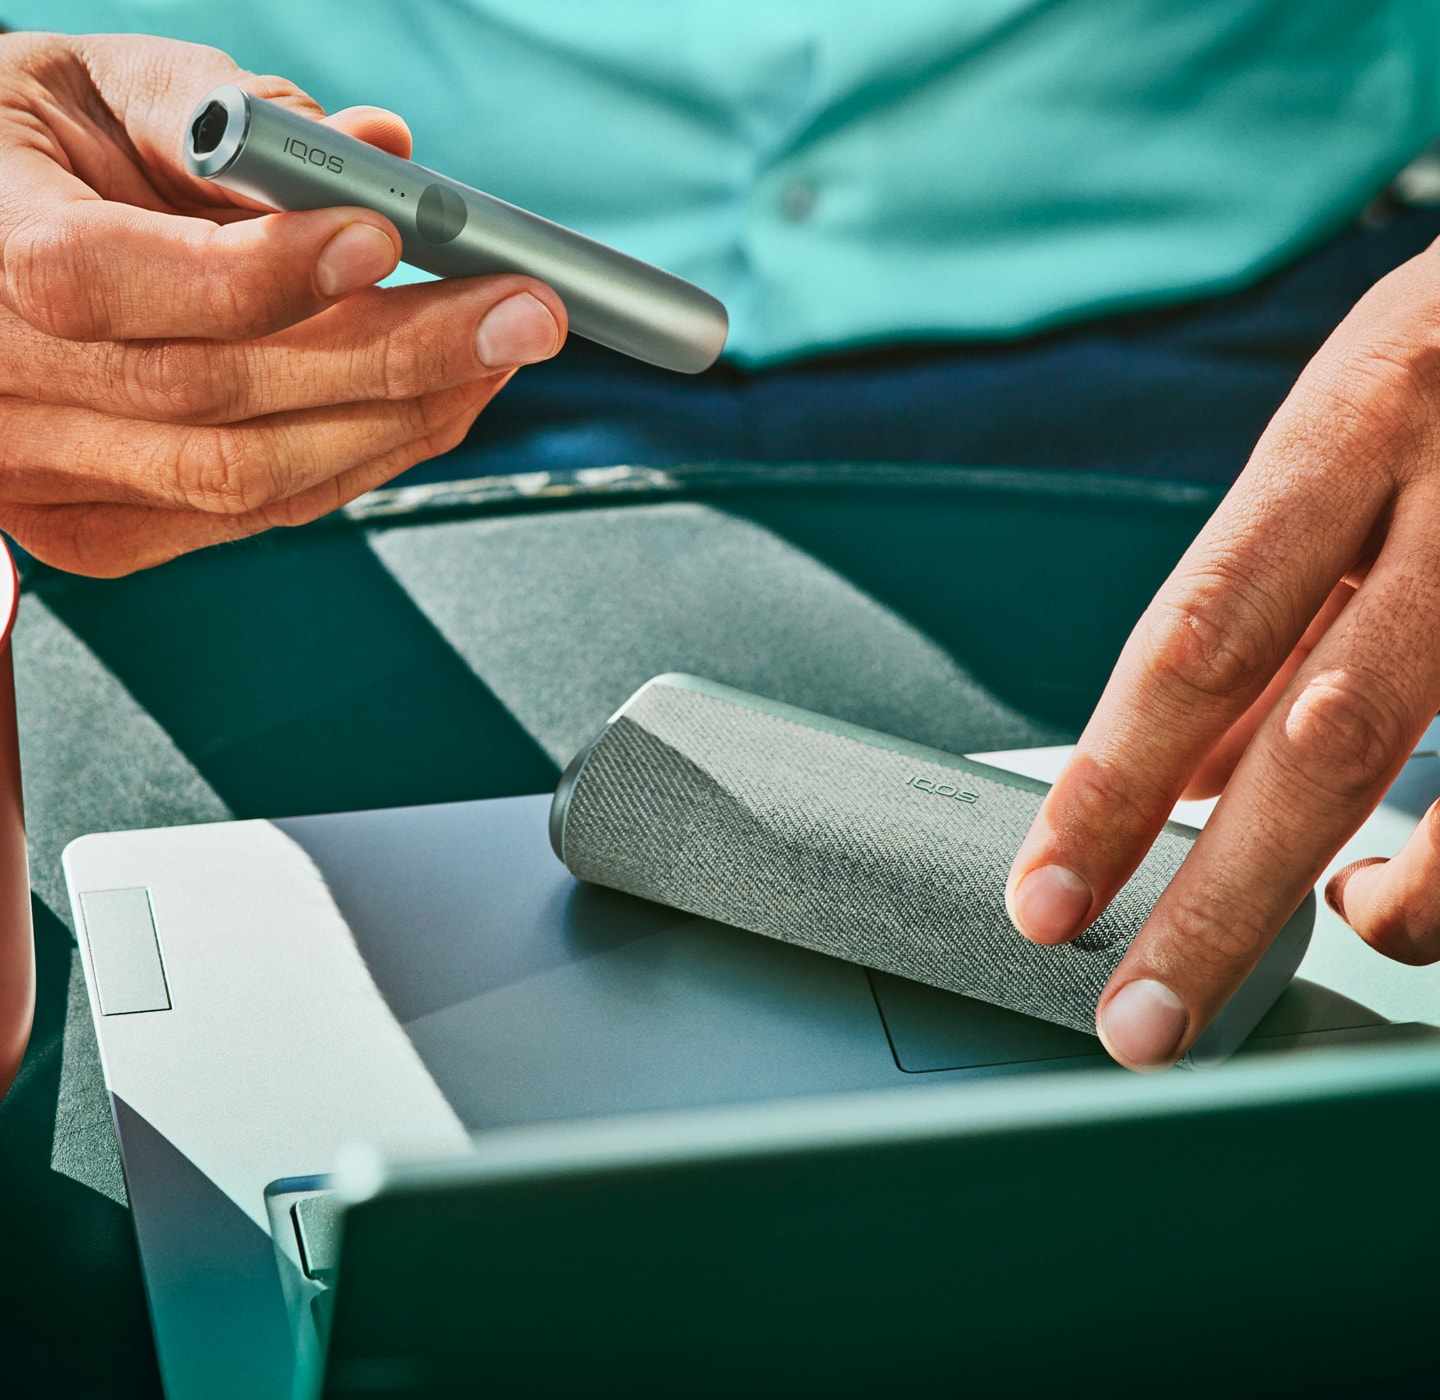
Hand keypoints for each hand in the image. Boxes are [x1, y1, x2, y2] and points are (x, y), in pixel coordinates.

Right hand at [0, 32, 565, 574]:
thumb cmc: (15, 157)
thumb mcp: (87, 87)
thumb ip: (219, 111)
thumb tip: (377, 151)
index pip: (108, 282)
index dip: (258, 272)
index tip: (382, 235)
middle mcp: (2, 392)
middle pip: (220, 400)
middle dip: (396, 355)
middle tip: (523, 313)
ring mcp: (48, 483)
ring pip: (253, 476)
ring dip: (401, 418)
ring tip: (496, 353)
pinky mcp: (101, 534)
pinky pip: (259, 508)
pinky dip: (361, 457)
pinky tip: (432, 401)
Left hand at [1005, 234, 1439, 1068]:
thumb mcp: (1338, 441)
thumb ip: (1263, 605)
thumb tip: (1174, 777)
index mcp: (1346, 430)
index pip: (1195, 638)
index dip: (1111, 785)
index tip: (1043, 898)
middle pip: (1322, 736)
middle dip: (1220, 902)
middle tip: (1138, 1021)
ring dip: (1399, 905)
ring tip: (1343, 934)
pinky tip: (1426, 883)